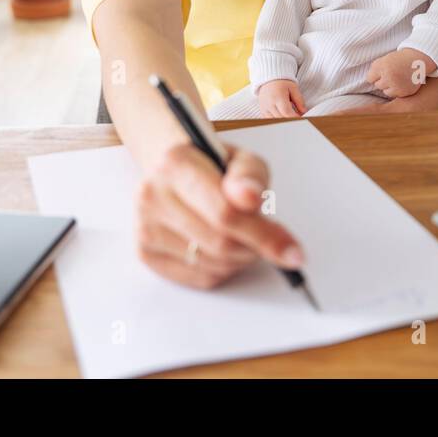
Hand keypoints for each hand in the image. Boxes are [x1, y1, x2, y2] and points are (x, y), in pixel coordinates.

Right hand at [134, 141, 303, 289]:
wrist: (173, 172)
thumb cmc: (211, 166)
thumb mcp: (241, 159)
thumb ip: (251, 176)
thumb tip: (250, 199)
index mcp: (175, 164)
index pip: (225, 212)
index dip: (263, 235)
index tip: (292, 251)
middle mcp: (152, 196)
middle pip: (220, 242)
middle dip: (255, 246)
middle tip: (270, 240)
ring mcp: (145, 227)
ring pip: (212, 264)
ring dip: (240, 259)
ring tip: (243, 237)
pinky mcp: (145, 253)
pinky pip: (199, 278)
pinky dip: (223, 269)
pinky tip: (223, 249)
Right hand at [257, 79, 305, 117]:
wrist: (270, 79)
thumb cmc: (282, 82)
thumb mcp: (293, 88)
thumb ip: (299, 100)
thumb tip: (304, 112)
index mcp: (278, 97)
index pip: (287, 113)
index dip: (295, 118)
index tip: (301, 119)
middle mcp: (270, 104)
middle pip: (281, 118)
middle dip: (290, 120)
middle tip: (297, 119)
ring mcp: (264, 108)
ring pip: (274, 121)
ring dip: (283, 121)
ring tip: (290, 118)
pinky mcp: (262, 111)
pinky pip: (269, 120)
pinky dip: (276, 121)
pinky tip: (282, 118)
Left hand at [365, 48, 433, 97]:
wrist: (417, 60)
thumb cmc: (398, 59)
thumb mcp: (383, 60)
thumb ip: (373, 70)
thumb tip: (368, 82)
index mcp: (383, 67)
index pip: (370, 79)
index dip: (375, 75)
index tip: (383, 70)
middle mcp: (390, 77)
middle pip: (378, 85)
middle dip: (382, 80)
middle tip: (392, 73)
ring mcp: (398, 86)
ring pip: (386, 92)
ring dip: (389, 87)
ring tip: (397, 78)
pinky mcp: (406, 92)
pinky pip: (396, 95)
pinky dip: (398, 90)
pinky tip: (403, 83)